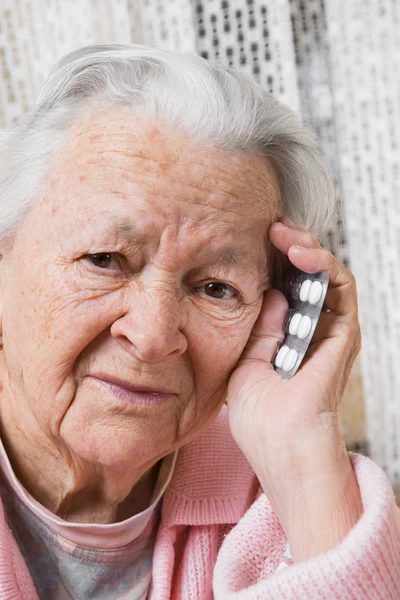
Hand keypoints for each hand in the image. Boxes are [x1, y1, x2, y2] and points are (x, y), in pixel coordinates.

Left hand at [226, 217, 361, 531]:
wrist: (280, 447)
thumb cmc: (259, 417)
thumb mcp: (247, 363)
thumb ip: (262, 328)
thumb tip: (271, 295)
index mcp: (285, 336)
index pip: (283, 286)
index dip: (271, 261)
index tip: (249, 239)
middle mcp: (310, 329)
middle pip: (305, 276)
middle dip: (289, 247)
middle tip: (270, 228)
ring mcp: (328, 330)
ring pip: (325, 275)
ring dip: (305, 248)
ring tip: (283, 233)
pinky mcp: (343, 333)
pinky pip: (341, 289)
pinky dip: (324, 266)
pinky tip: (301, 253)